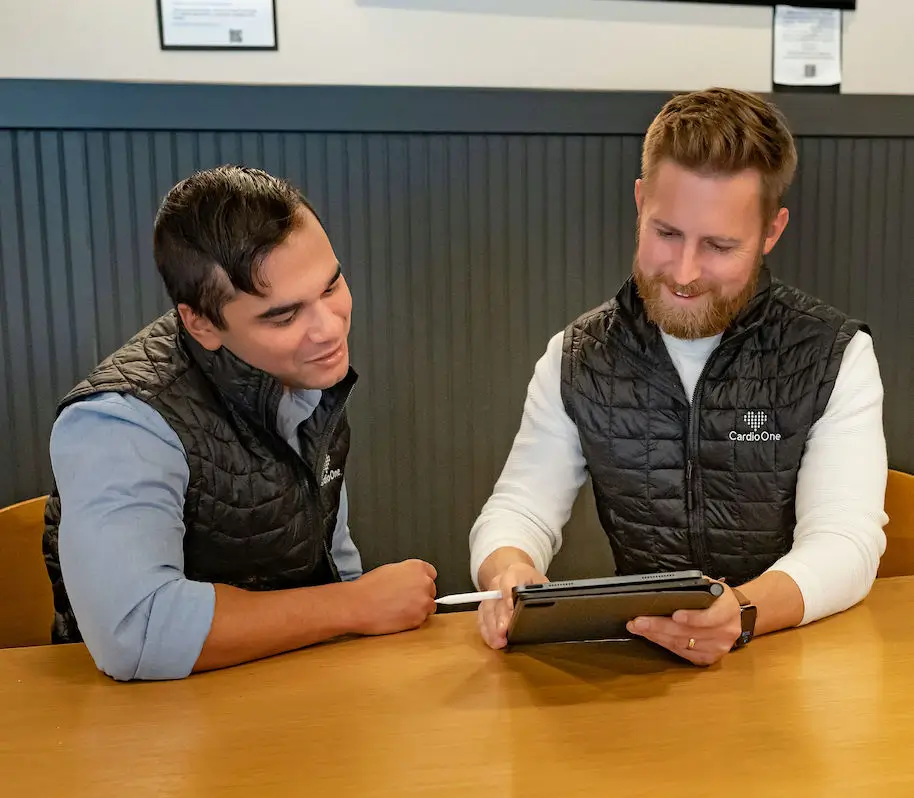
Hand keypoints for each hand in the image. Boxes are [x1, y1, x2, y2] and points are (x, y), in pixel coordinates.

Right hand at [350, 559, 436, 635]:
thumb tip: (410, 580)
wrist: (357, 605)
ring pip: (428, 606)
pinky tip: (397, 616)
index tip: (416, 587)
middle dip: (420, 595)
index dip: (421, 581)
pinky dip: (412, 620)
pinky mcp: (419, 618)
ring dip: (418, 608)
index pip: (431, 573)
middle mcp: (424, 582)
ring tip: (399, 609)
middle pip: (431, 590)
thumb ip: (406, 574)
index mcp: (417, 567)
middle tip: (403, 599)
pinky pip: (421, 620)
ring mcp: (423, 601)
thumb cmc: (368, 588)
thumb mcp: (390, 570)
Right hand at [477, 562, 548, 649]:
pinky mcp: (484, 606)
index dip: (508, 597)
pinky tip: (492, 641)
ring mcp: (489, 595)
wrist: (514, 573)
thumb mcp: (540, 581)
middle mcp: (498, 584)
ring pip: (486, 611)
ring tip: (498, 642)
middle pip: (497, 601)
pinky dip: (486, 631)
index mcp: (513, 574)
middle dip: (499, 618)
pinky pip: (481, 619)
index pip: (509, 584)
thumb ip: (541, 592)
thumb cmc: (528, 580)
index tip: (511, 609)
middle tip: (503, 631)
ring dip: (491, 628)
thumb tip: (549, 607)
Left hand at [625, 583, 741, 665]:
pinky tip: (652, 636)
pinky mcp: (709, 658)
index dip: (692, 618)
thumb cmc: (716, 597)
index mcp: (727, 610)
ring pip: (682, 644)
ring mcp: (718, 648)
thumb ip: (693, 588)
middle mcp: (725, 632)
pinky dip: (664, 644)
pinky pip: (683, 653)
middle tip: (638, 622)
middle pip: (688, 633)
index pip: (710, 618)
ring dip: (657, 636)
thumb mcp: (709, 586)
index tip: (675, 615)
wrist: (732, 615)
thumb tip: (665, 589)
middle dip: (659, 626)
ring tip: (639, 628)